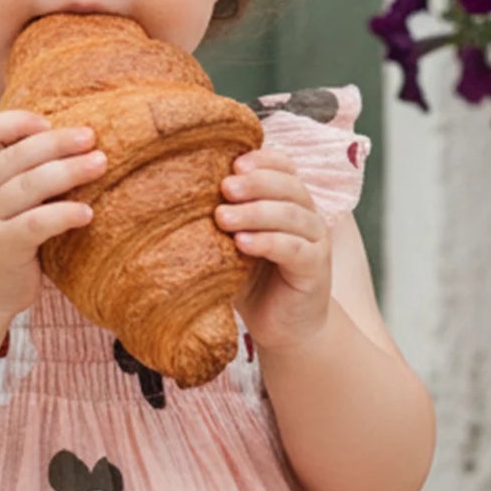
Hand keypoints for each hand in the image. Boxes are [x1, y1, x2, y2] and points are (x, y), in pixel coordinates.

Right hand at [0, 111, 105, 318]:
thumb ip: (17, 177)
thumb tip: (74, 146)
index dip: (18, 122)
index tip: (49, 122)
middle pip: (17, 155)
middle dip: (58, 142)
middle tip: (91, 137)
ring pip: (29, 185)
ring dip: (69, 171)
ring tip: (99, 164)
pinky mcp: (2, 247)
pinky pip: (37, 223)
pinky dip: (64, 214)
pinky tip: (87, 213)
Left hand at [216, 148, 331, 353]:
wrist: (283, 329)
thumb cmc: (253, 282)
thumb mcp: (232, 244)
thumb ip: (220, 220)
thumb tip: (174, 196)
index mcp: (288, 201)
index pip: (284, 166)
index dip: (262, 160)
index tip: (233, 164)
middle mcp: (307, 215)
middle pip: (289, 186)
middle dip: (255, 183)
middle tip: (224, 188)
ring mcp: (315, 241)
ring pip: (292, 216)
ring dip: (256, 212)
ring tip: (223, 217)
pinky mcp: (315, 268)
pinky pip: (295, 249)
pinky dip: (268, 242)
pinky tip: (242, 244)